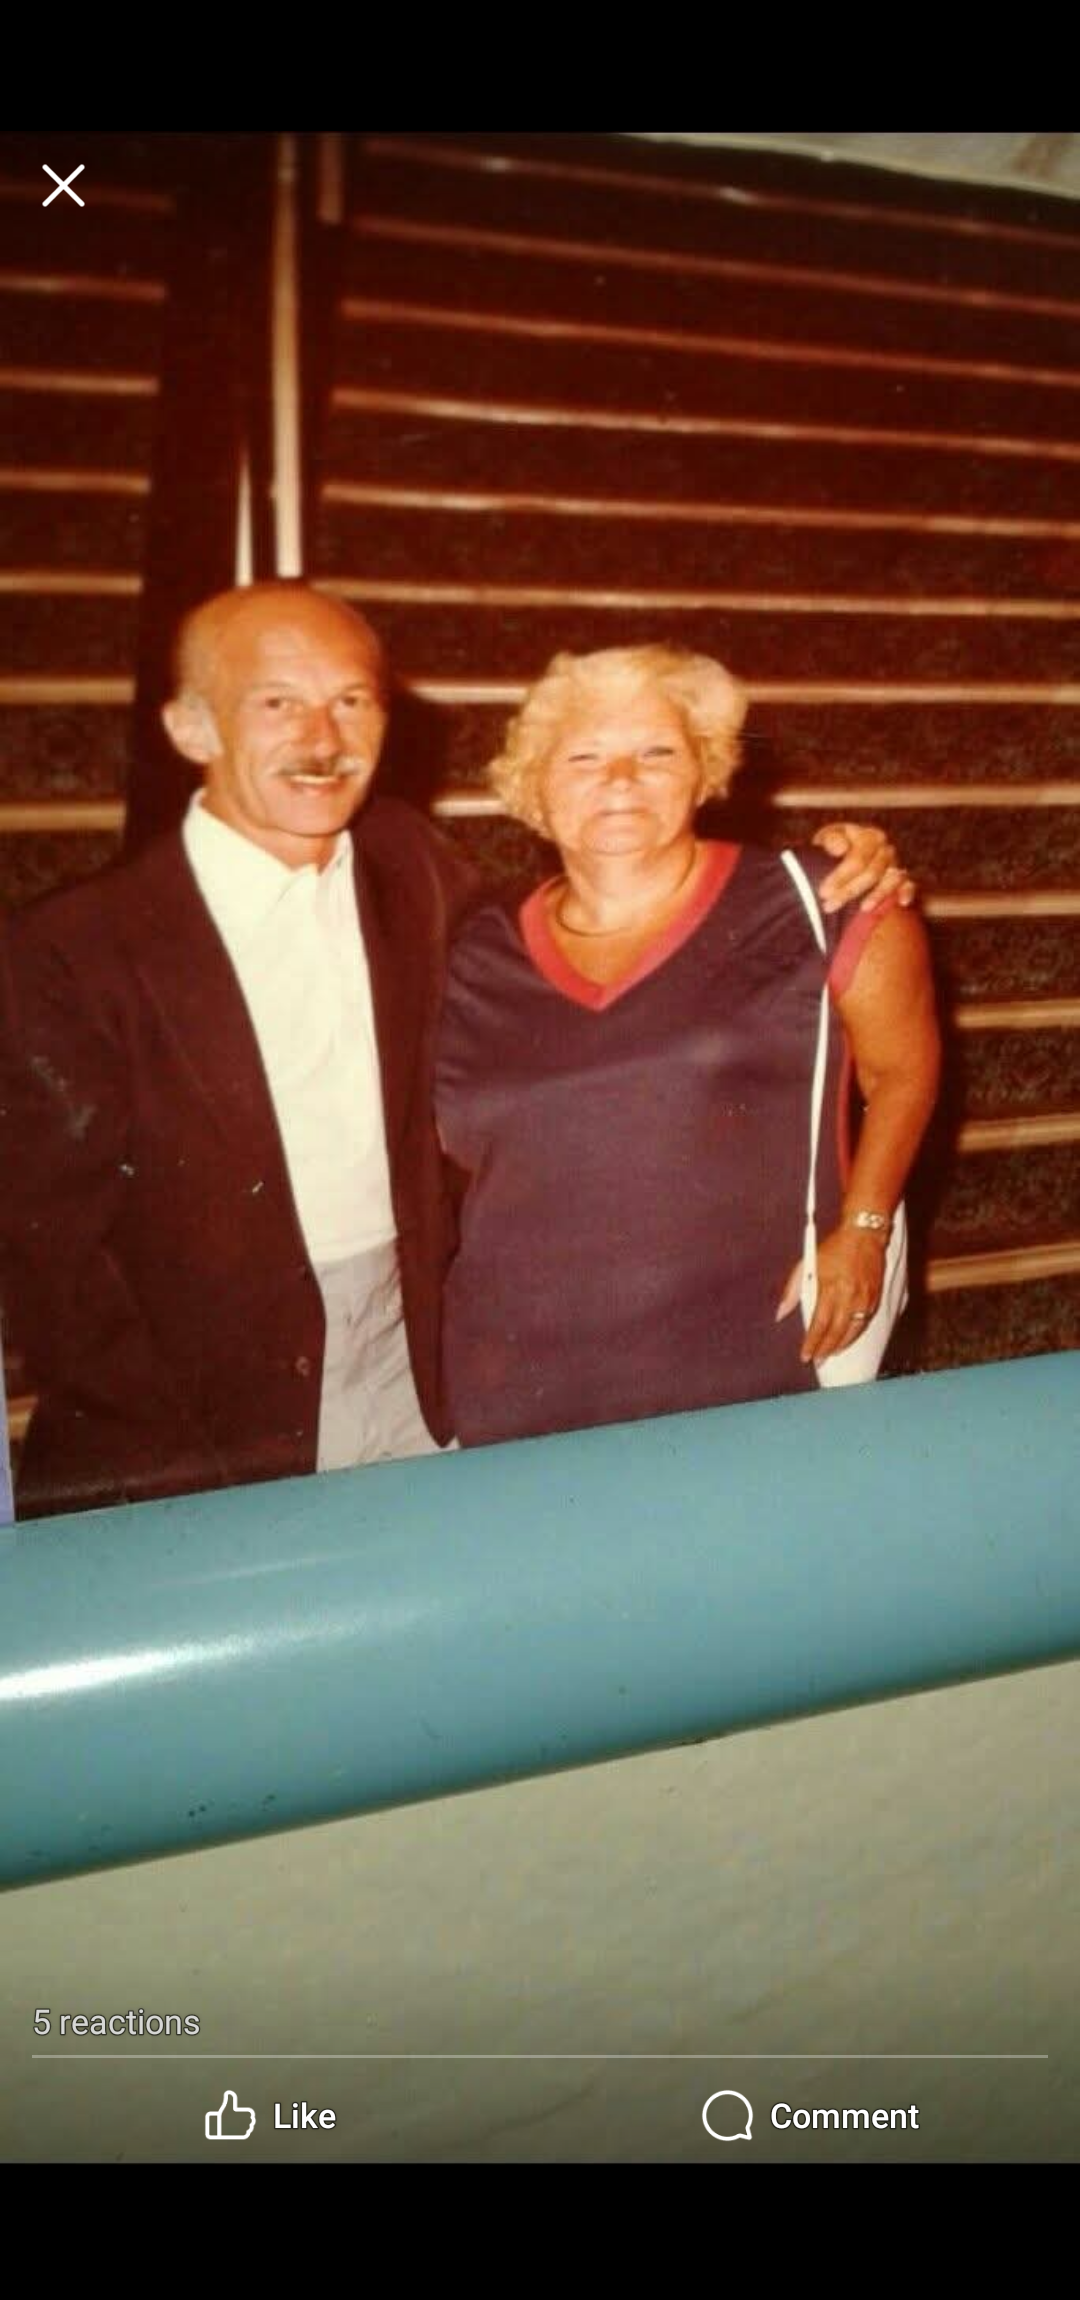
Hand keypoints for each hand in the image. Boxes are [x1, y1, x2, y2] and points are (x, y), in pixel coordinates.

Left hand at [776, 1226, 886, 1364]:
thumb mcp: (807, 1263)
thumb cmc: (834, 1247)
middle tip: (816, 1361)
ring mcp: (865, 1298)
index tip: (805, 1356)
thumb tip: (780, 1313)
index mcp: (831, 1287)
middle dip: (825, 1350)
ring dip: (840, 1346)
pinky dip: (854, 1335)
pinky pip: (864, 1323)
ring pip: (852, 1331)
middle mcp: (850, 1296)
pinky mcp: (875, 1298)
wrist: (864, 1233)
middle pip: (836, 1332)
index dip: (812, 1343)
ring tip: (830, 1355)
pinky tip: (846, 1340)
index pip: (819, 1324)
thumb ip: (792, 1289)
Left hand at [812, 823, 916, 914]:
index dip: (841, 877)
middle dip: (849, 891)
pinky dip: (907, 892)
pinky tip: (902, 902)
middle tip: (829, 906)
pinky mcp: (902, 878)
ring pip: (891, 880)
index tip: (823, 892)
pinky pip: (909, 884)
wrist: (841, 855)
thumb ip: (831, 841)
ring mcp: (895, 863)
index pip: (858, 859)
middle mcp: (885, 848)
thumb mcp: (826, 839)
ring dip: (876, 896)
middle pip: (872, 873)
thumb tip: (841, 849)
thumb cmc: (832, 847)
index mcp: (868, 836)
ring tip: (861, 909)